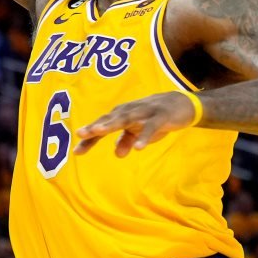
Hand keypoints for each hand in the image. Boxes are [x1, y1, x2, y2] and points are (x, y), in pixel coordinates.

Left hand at [74, 92, 197, 156]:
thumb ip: (127, 140)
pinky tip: (138, 148)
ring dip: (111, 124)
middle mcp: (129, 111)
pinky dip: (144, 136)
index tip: (76, 151)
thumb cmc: (154, 117)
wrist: (180, 103)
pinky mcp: (160, 116)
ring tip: (98, 132)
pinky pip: (151, 127)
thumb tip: (117, 154)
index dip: (90, 138)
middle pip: (109, 119)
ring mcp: (144, 112)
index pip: (102, 126)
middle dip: (94, 126)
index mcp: (121, 114)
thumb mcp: (139, 130)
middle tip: (80, 134)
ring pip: (126, 119)